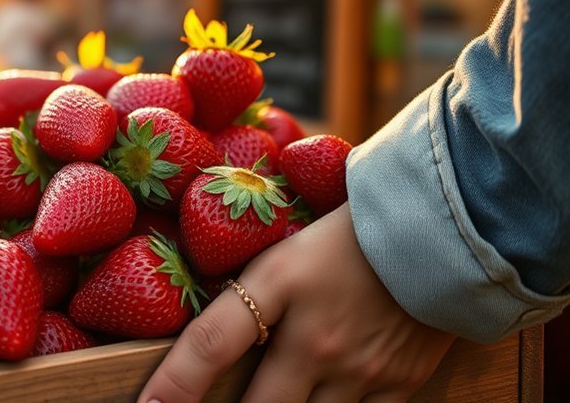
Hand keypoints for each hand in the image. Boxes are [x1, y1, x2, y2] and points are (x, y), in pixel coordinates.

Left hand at [139, 204, 454, 402]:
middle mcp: (315, 336)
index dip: (173, 384)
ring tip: (274, 400)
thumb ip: (248, 297)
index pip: (211, 342)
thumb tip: (205, 341)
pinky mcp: (398, 386)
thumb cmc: (347, 235)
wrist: (441, 230)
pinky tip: (318, 400)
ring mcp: (359, 368)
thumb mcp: (286, 253)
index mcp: (280, 285)